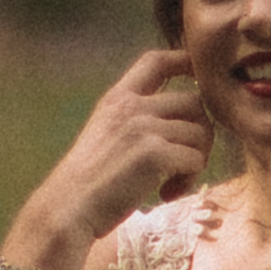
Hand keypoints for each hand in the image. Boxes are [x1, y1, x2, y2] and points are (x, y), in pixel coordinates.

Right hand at [0, 46, 210, 269]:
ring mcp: (144, 128)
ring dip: (195, 163)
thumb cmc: (89, 183)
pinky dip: (188, 181)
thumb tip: (182, 124)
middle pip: (195, 102)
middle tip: (183, 166)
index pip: (156, 61)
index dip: (184, 61)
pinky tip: (165, 195)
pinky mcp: (156, 154)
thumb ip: (135, 121)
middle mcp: (132, 107)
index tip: (200, 74)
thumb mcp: (106, 135)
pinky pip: (197, 160)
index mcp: (118, 99)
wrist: (69, 208)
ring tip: (170, 185)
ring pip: (202, 134)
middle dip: (200, 134)